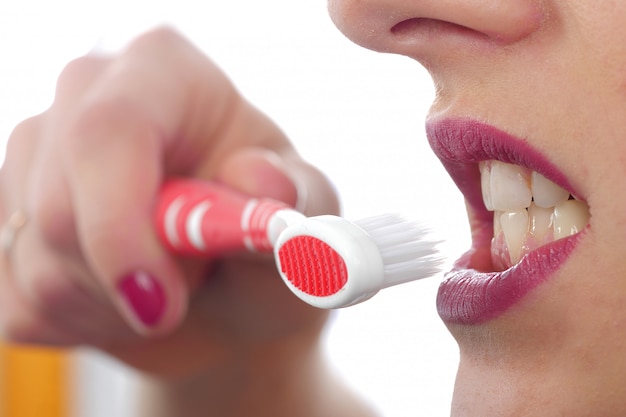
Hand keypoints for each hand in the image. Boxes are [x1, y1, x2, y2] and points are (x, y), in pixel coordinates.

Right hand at [0, 27, 339, 376]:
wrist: (231, 295)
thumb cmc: (268, 247)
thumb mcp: (304, 221)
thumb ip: (294, 200)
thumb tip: (261, 181)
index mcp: (165, 73)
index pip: (110, 130)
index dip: (122, 224)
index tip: (158, 301)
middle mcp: (85, 100)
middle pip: (57, 206)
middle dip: (126, 280)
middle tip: (184, 298)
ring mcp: (36, 158)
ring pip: (33, 262)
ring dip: (111, 307)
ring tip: (163, 291)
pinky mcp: (10, 222)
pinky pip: (17, 303)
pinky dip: (81, 325)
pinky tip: (121, 301)